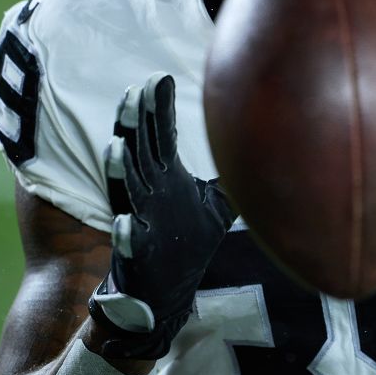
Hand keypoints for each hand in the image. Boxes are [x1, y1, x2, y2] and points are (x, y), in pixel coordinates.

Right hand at [87, 74, 235, 359]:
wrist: (160, 296)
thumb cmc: (185, 244)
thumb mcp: (214, 205)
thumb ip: (227, 174)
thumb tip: (258, 146)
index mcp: (164, 179)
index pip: (159, 137)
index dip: (157, 108)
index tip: (158, 78)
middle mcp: (147, 196)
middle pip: (139, 154)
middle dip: (136, 126)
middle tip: (135, 94)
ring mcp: (140, 224)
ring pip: (127, 194)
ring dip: (121, 171)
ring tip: (117, 148)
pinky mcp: (138, 258)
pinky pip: (131, 246)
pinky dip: (127, 236)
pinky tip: (124, 225)